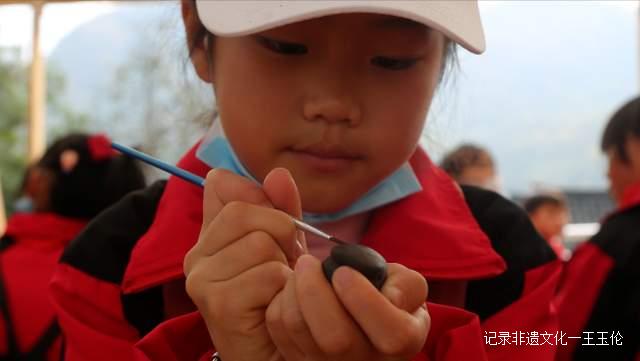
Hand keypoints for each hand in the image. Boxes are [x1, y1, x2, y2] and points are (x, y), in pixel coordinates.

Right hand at [184, 168, 305, 360]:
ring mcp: (202, 279)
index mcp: (209, 236)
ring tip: (280, 288)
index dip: (264, 202)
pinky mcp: (217, 303)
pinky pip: (268, 273)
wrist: (275, 352)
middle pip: (246, 211)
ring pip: (261, 243)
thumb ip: (281, 209)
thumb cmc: (278, 299)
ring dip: (285, 267)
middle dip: (281, 233)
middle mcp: (196, 255)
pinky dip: (285, 289)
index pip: (228, 187)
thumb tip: (278, 173)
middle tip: (285, 264)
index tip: (279, 231)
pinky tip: (277, 305)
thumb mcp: (284, 246)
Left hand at [266, 255, 429, 360]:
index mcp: (401, 341)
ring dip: (293, 291)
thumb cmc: (386, 298)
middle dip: (315, 292)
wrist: (363, 321)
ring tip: (303, 268)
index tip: (344, 272)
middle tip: (309, 262)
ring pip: (300, 331)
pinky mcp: (300, 360)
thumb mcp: (407, 287)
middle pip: (336, 341)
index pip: (393, 336)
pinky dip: (281, 302)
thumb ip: (407, 284)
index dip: (365, 301)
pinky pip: (280, 331)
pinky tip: (294, 289)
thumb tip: (390, 294)